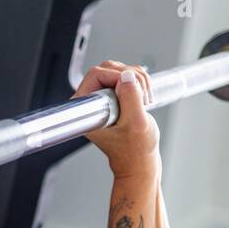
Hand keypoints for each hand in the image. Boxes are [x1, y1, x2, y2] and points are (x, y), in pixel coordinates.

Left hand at [73, 61, 160, 178]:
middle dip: (131, 77)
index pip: (97, 74)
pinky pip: (127, 75)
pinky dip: (140, 82)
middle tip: (142, 97)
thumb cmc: (135, 149)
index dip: (118, 78)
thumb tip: (127, 76)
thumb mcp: (136, 123)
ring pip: (120, 69)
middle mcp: (88, 103)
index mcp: (85, 111)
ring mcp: (100, 98)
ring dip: (138, 80)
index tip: (132, 96)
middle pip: (109, 68)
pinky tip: (143, 99)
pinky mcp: (112, 96)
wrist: (139, 159)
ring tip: (144, 101)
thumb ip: (130, 98)